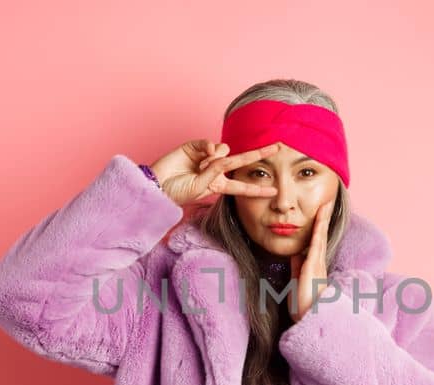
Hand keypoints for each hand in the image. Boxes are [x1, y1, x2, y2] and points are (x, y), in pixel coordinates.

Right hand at [150, 140, 280, 208]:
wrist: (156, 185)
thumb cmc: (176, 192)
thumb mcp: (200, 188)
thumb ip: (215, 172)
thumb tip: (222, 153)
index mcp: (218, 185)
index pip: (242, 186)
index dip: (258, 189)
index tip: (274, 191)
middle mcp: (215, 170)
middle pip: (241, 161)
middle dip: (259, 154)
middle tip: (277, 147)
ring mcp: (205, 158)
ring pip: (224, 151)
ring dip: (216, 160)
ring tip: (201, 168)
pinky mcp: (195, 147)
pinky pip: (211, 143)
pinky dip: (209, 148)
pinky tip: (203, 156)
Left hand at [288, 198, 336, 322]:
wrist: (308, 321)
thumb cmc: (303, 306)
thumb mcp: (297, 282)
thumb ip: (297, 268)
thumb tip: (296, 254)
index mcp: (315, 267)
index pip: (316, 242)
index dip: (318, 227)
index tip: (320, 212)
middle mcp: (319, 264)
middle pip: (321, 236)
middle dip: (323, 219)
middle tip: (327, 202)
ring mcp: (318, 265)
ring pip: (321, 238)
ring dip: (323, 221)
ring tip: (326, 205)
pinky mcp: (313, 269)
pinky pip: (316, 246)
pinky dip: (318, 232)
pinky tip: (319, 221)